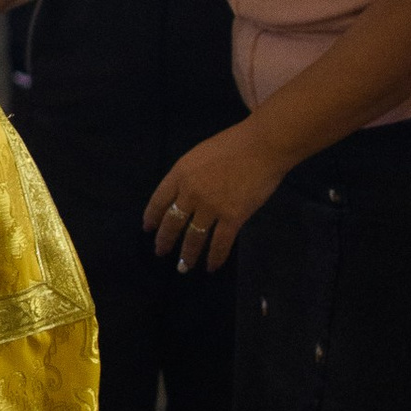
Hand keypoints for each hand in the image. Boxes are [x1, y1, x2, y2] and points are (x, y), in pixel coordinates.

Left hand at [144, 121, 285, 273]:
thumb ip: (189, 175)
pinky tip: (211, 266)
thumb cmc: (235, 143)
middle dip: (165, 240)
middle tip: (160, 252)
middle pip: (172, 222)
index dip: (152, 217)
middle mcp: (190, 193)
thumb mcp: (199, 154)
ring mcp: (211, 207)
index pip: (158, 200)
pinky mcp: (232, 217)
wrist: (263, 146)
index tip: (148, 229)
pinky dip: (214, 257)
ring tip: (183, 267)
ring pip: (193, 237)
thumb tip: (185, 194)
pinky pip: (220, 243)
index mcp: (180, 173)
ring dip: (187, 255)